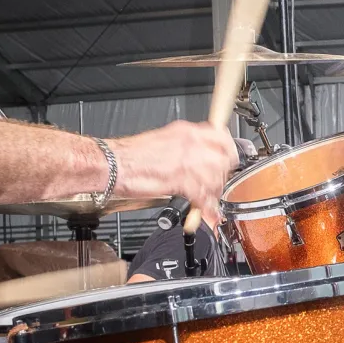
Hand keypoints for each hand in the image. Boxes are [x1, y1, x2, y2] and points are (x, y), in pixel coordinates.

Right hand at [109, 121, 238, 224]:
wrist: (114, 164)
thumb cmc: (131, 155)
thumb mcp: (166, 140)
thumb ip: (187, 147)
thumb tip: (200, 157)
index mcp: (187, 131)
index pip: (223, 137)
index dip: (229, 152)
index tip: (229, 161)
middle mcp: (190, 143)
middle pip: (224, 160)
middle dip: (224, 176)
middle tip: (218, 184)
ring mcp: (187, 161)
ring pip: (216, 178)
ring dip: (214, 192)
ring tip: (210, 200)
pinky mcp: (180, 179)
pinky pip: (203, 195)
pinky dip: (206, 207)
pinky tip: (205, 211)